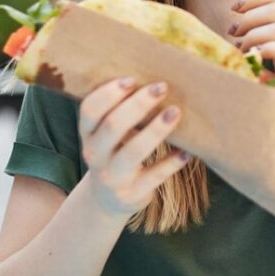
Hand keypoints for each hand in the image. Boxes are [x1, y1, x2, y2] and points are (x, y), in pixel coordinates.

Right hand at [77, 78, 189, 216]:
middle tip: (161, 87)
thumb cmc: (115, 152)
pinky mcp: (132, 194)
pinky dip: (172, 163)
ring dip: (156, 130)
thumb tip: (153, 75)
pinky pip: (154, 176)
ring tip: (176, 112)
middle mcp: (95, 155)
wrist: (108, 200)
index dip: (109, 93)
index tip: (132, 79)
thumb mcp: (106, 135)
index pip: (89, 110)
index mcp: (87, 134)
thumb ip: (119, 111)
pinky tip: (187, 152)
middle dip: (138, 105)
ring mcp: (112, 177)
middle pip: (113, 126)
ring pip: (133, 151)